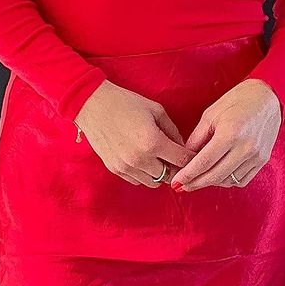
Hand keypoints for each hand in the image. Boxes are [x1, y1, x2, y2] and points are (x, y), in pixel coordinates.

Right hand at [74, 80, 190, 185]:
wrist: (92, 105)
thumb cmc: (125, 103)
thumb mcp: (156, 110)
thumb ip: (173, 130)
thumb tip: (182, 146)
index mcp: (153, 142)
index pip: (182, 161)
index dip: (191, 159)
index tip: (192, 156)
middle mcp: (140, 159)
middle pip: (169, 176)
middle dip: (175, 168)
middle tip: (174, 158)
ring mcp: (126, 167)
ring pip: (154, 182)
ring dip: (160, 173)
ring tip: (158, 159)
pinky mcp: (115, 169)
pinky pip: (137, 181)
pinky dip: (144, 174)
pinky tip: (143, 160)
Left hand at [170, 78, 282, 189]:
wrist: (268, 97)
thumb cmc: (238, 100)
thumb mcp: (211, 114)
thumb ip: (197, 138)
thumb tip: (184, 158)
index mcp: (230, 133)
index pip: (204, 162)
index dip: (188, 175)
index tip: (176, 182)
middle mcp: (245, 147)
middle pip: (215, 176)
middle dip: (196, 183)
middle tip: (183, 186)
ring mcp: (256, 156)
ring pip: (228, 181)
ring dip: (211, 182)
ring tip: (199, 178)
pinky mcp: (263, 160)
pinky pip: (242, 180)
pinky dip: (228, 181)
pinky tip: (218, 175)